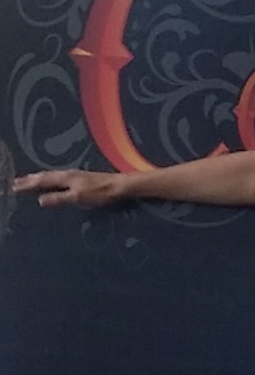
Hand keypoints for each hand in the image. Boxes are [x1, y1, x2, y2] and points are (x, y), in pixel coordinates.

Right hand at [14, 169, 129, 208]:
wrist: (120, 186)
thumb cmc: (100, 193)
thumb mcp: (78, 197)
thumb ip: (60, 198)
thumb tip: (40, 200)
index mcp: (65, 178)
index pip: (41, 181)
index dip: (28, 184)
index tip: (14, 187)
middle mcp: (68, 174)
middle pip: (44, 176)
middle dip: (29, 180)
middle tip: (15, 183)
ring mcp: (75, 175)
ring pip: (51, 175)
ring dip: (38, 178)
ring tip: (28, 180)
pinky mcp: (81, 178)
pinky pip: (58, 177)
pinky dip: (49, 179)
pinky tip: (52, 182)